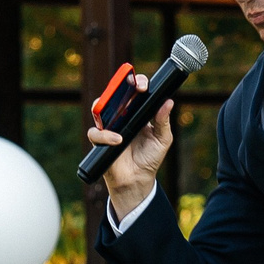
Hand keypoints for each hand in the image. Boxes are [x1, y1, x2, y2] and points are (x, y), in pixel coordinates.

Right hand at [89, 74, 172, 219]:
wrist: (138, 180)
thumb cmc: (150, 158)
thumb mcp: (163, 139)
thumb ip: (163, 121)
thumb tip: (168, 102)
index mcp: (136, 112)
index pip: (133, 91)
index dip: (137, 83)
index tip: (143, 86)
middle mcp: (120, 116)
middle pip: (114, 94)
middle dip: (119, 86)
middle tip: (132, 90)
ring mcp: (108, 127)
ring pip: (99, 108)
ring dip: (106, 106)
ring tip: (121, 117)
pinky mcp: (99, 141)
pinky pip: (95, 133)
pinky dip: (105, 135)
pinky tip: (117, 140)